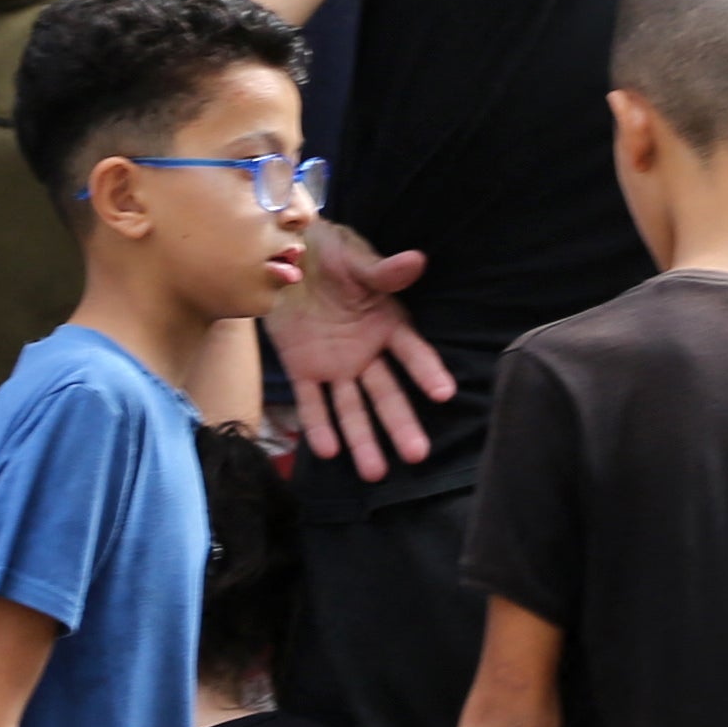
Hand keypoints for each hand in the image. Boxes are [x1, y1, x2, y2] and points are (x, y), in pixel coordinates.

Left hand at [266, 231, 452, 480]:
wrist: (284, 255)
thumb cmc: (329, 253)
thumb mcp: (354, 259)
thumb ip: (382, 271)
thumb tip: (416, 261)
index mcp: (386, 324)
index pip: (411, 353)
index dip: (427, 371)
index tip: (443, 394)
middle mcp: (365, 352)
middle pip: (386, 394)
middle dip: (401, 424)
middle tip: (418, 455)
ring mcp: (335, 364)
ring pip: (351, 408)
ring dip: (362, 439)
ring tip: (374, 473)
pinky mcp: (303, 369)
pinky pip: (311, 402)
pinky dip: (318, 426)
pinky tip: (328, 451)